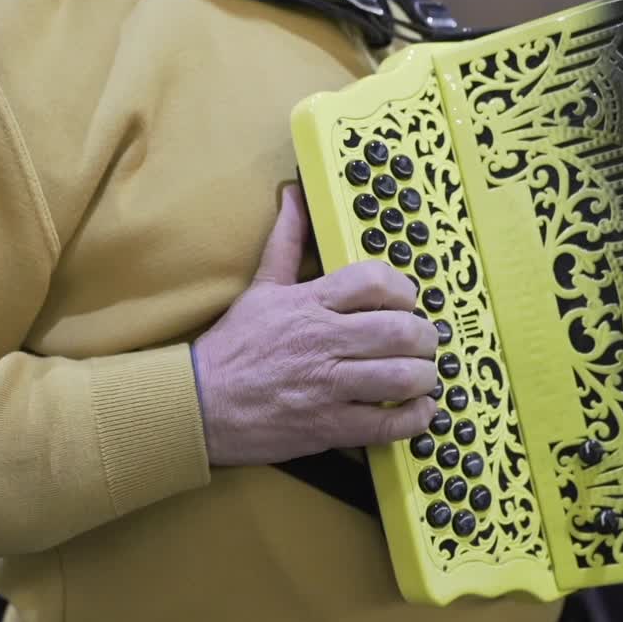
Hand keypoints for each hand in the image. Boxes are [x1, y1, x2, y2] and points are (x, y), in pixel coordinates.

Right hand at [191, 185, 438, 466]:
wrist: (198, 404)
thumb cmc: (232, 348)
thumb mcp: (261, 288)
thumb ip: (286, 241)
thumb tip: (294, 195)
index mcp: (310, 303)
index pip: (375, 281)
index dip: (403, 290)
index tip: (406, 302)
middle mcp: (322, 342)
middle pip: (400, 331)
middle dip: (424, 337)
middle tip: (422, 342)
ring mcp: (327, 386)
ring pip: (401, 377)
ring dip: (423, 377)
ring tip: (421, 375)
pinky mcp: (328, 426)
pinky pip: (388, 424)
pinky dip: (415, 418)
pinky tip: (418, 410)